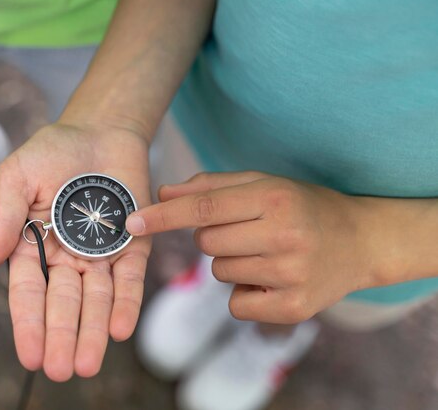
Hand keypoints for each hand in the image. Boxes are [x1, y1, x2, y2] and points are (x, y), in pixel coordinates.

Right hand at [0, 123, 150, 380]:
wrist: (100, 130)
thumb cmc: (53, 151)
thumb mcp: (17, 177)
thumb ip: (3, 218)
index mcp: (33, 245)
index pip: (29, 292)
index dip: (29, 324)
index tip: (31, 356)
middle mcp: (67, 257)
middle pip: (64, 304)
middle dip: (63, 336)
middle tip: (63, 370)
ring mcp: (101, 253)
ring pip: (97, 299)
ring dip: (93, 331)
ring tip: (89, 364)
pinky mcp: (133, 244)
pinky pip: (129, 278)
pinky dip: (126, 303)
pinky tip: (119, 330)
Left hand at [126, 172, 374, 323]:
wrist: (361, 241)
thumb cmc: (302, 207)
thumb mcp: (263, 184)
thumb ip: (212, 186)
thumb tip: (162, 192)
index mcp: (274, 198)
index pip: (204, 208)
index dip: (163, 215)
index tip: (131, 222)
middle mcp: (284, 235)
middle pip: (206, 242)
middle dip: (213, 237)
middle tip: (247, 231)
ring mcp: (291, 275)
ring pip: (218, 272)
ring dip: (230, 263)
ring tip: (265, 253)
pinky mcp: (294, 308)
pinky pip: (236, 304)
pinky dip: (243, 293)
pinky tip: (271, 279)